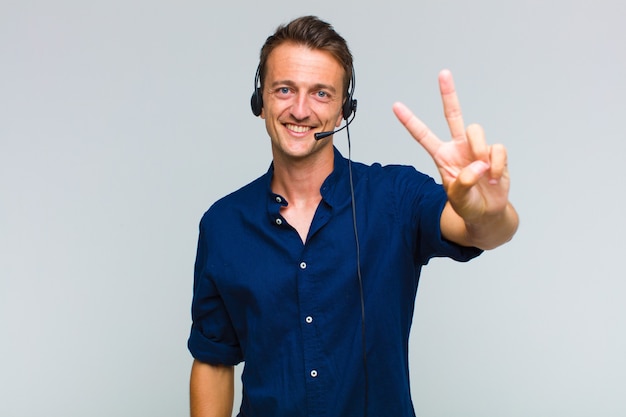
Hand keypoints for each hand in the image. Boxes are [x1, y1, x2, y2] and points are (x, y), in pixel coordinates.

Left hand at [392, 69, 510, 224]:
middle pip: (452, 114)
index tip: (396, 106)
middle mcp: (458, 147)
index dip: (410, 121)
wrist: (487, 212)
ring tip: (483, 172)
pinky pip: (497, 149)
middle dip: (448, 93)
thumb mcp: (458, 199)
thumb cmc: (468, 204)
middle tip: (443, 73)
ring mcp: (477, 148)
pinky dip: (497, 165)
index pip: (423, 136)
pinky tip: (494, 178)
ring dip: (478, 150)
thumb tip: (479, 164)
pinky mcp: (495, 153)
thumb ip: (463, 183)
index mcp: (441, 156)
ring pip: (475, 130)